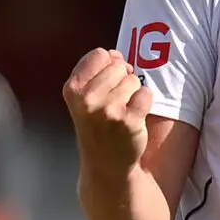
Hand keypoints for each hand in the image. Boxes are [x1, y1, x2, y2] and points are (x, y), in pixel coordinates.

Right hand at [63, 48, 153, 182]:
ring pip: (133, 79)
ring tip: (122, 112)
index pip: (100, 54)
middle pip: (118, 65)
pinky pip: (146, 94)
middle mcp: (87, 99)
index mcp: (73, 89)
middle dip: (121, 80)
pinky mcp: (129, 120)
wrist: (106, 165)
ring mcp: (108, 110)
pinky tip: (134, 118)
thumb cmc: (97, 126)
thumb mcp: (84, 97)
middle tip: (114, 104)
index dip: (108, 66)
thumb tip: (116, 55)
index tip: (104, 86)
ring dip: (132, 93)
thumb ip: (97, 70)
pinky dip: (144, 103)